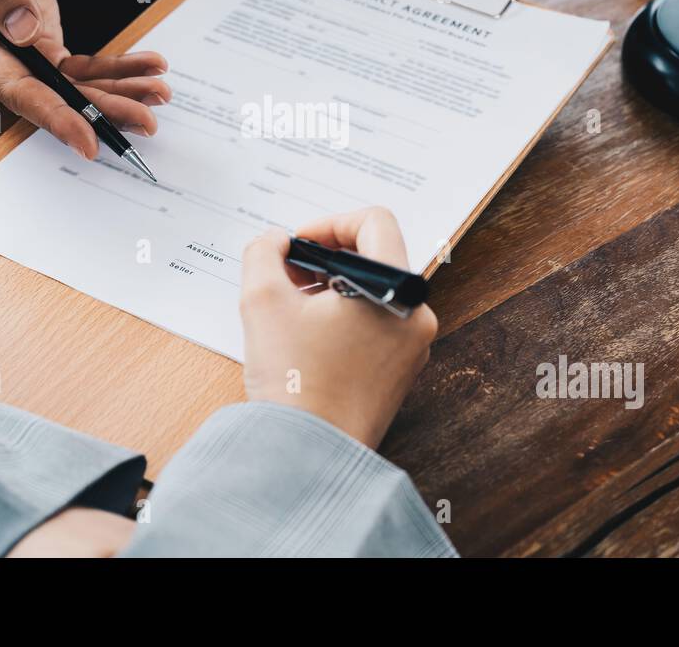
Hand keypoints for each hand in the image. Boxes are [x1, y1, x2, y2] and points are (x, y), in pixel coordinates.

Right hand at [0, 0, 170, 157]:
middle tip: (146, 121)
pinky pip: (82, 73)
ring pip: (73, 91)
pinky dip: (115, 71)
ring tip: (158, 90)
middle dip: (102, 111)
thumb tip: (23, 32)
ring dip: (118, 93)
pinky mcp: (42, 56)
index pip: (16, 91)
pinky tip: (147, 67)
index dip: (55, 117)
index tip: (87, 140)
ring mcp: (19, 64)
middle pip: (52, 99)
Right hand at [239, 207, 437, 448]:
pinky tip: (306, 336)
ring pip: (373, 291)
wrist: (308, 456)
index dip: (329, 222)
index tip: (296, 244)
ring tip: (291, 307)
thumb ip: (264, 253)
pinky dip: (342, 316)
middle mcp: (416, 316)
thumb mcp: (262, 301)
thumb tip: (275, 243)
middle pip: (375, 257)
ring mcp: (412, 347)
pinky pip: (376, 324)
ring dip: (330, 286)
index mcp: (396, 291)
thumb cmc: (294, 383)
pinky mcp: (400, 372)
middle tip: (286, 274)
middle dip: (325, 257)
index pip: (375, 222)